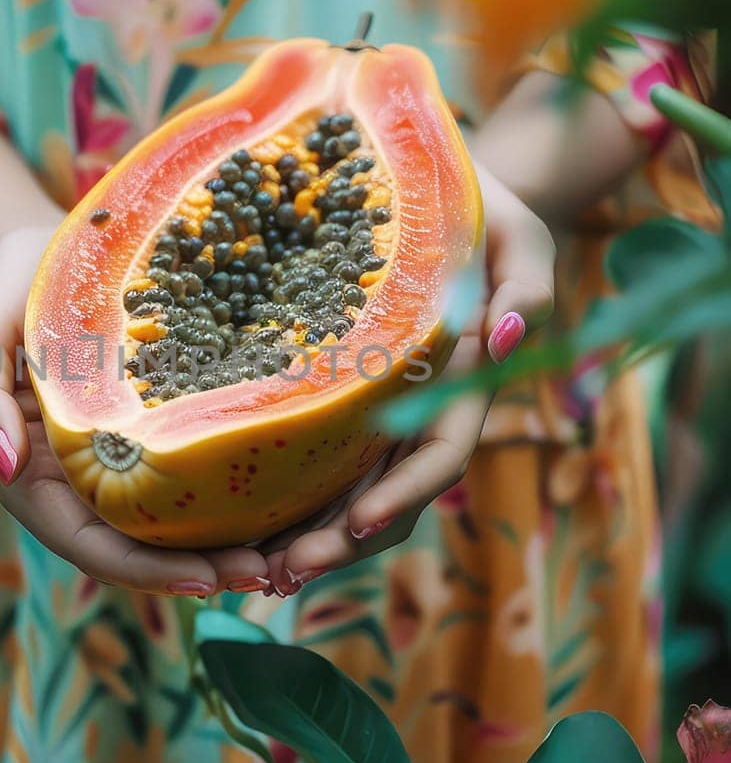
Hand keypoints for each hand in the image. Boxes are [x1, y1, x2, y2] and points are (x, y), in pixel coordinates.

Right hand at [0, 229, 269, 595]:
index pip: (88, 542)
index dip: (142, 569)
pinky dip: (227, 500)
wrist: (48, 249)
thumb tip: (5, 464)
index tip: (202, 579)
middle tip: (265, 574)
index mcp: (34, 474)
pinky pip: (188, 478)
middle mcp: (78, 481)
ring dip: (221, 547)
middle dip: (196, 570)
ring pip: (168, 526)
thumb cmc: (10, 286)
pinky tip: (280, 503)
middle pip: (137, 548)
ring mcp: (118, 462)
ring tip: (283, 557)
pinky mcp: (152, 433)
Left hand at [262, 163, 555, 594]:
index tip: (360, 521)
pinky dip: (280, 493)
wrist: (441, 192)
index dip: (405, 493)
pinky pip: (310, 453)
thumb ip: (528, 286)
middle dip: (341, 541)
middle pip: (386, 496)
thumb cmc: (486, 211)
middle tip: (284, 570)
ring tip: (251, 570)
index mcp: (463, 385)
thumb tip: (507, 339)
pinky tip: (234, 524)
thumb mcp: (518, 236)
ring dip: (305, 536)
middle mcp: (419, 411)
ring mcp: (375, 410)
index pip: (441, 457)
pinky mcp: (335, 394)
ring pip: (343, 490)